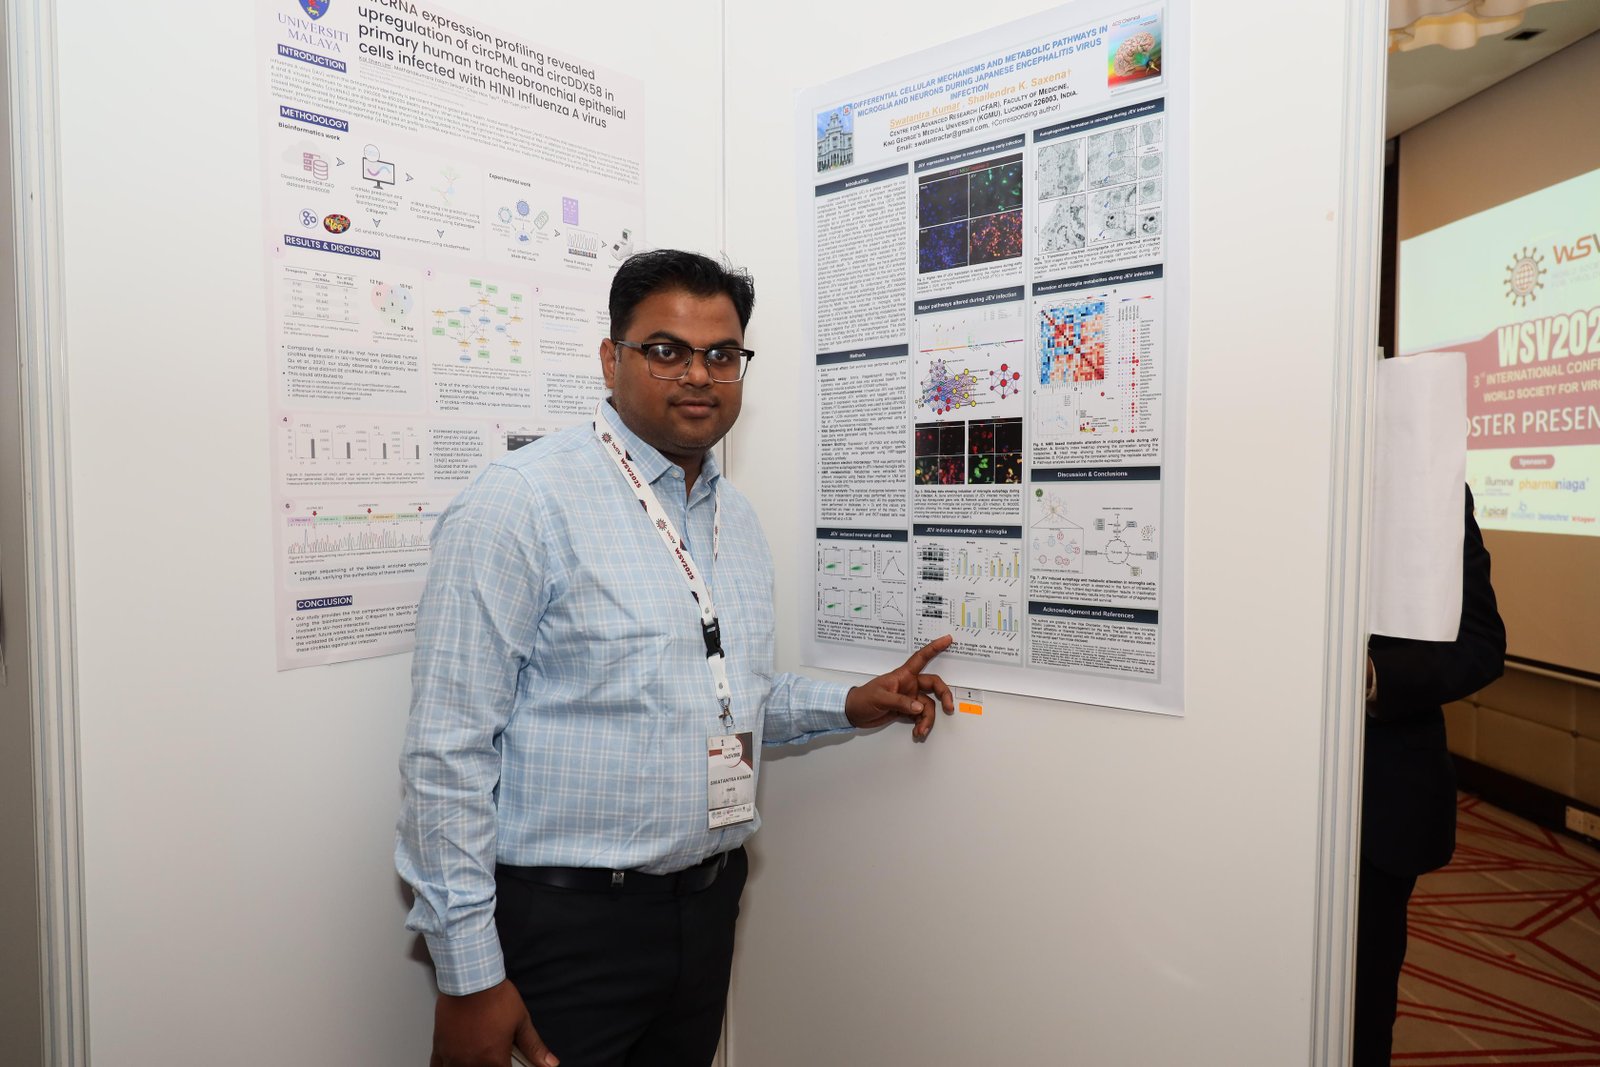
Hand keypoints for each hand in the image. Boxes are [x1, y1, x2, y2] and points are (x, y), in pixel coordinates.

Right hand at [430, 980, 556, 1066]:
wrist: (471, 980)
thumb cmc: (495, 997)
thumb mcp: (521, 1021)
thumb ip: (534, 1047)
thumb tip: (550, 1063)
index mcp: (494, 1060)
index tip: (506, 1061)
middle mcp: (472, 1063)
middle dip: (489, 1066)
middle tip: (490, 1054)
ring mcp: (454, 1056)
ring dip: (468, 1066)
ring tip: (476, 1057)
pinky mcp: (440, 1046)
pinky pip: (437, 1066)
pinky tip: (452, 1064)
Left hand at [844, 635, 955, 740]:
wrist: (853, 713)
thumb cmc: (863, 699)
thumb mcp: (880, 698)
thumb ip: (900, 702)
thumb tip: (919, 708)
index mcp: (903, 675)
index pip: (921, 658)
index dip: (934, 648)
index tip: (947, 639)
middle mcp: (909, 685)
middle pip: (934, 685)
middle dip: (944, 696)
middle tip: (949, 708)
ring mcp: (909, 698)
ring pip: (928, 706)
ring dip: (927, 720)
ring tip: (920, 731)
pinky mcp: (906, 710)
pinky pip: (921, 716)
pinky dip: (921, 724)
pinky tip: (917, 732)